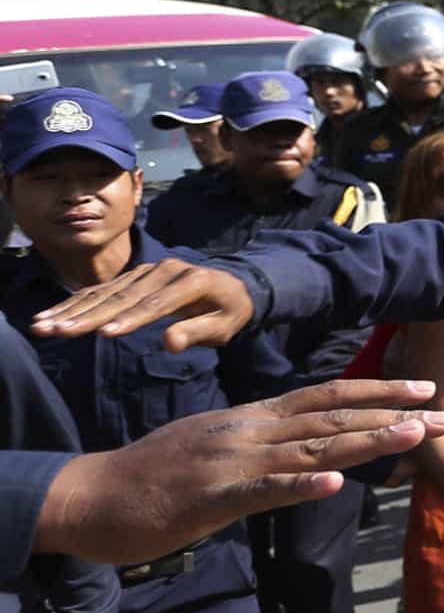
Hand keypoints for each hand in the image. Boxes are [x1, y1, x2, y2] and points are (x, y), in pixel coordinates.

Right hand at [30, 258, 257, 351]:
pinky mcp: (133, 277)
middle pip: (122, 296)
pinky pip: (102, 291)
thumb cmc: (230, 311)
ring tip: (43, 325)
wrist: (232, 284)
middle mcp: (164, 270)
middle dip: (86, 316)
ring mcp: (146, 271)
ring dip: (72, 310)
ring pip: (105, 292)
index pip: (155, 304)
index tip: (104, 334)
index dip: (130, 319)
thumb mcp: (225, 326)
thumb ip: (198, 332)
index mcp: (191, 281)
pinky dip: (76, 304)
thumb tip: (170, 343)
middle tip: (56, 331)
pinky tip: (52, 316)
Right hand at [36, 381, 443, 566]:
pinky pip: (263, 492)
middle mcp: (249, 432)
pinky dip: (300, 487)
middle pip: (331, 418)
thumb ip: (266, 446)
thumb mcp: (221, 449)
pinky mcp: (212, 498)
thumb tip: (310, 451)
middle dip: (392, 414)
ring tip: (415, 435)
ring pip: (310, 450)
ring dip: (366, 442)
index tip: (423, 391)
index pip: (325, 398)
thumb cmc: (158, 478)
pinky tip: (336, 487)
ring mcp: (232, 462)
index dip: (377, 393)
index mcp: (252, 420)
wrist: (93, 497)